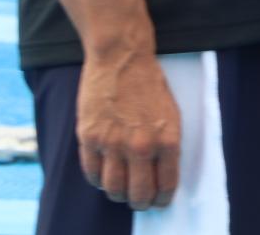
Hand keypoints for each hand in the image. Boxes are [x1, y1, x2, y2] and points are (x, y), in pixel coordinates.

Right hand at [77, 47, 179, 209]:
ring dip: (118, 195)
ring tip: (122, 192)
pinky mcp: (89, 137)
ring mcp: (113, 143)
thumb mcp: (170, 113)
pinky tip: (104, 176)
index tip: (160, 201)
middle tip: (140, 202)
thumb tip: (160, 173)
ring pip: (113, 188)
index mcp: (167, 138)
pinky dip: (98, 180)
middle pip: (138, 193)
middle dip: (141, 203)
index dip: (163, 198)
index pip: (166, 184)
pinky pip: (92, 173)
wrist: (122, 56)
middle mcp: (141, 145)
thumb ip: (165, 144)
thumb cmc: (150, 83)